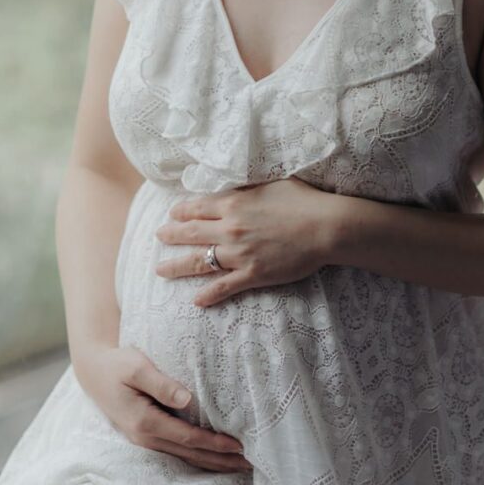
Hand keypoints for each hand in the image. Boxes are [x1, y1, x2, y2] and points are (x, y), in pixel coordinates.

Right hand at [73, 344, 252, 472]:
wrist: (93, 371)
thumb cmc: (117, 364)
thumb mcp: (136, 366)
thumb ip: (161, 384)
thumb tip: (187, 399)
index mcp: (144, 422)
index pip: (188, 438)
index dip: (214, 444)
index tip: (239, 446)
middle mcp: (145, 438)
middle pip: (190, 455)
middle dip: (220, 461)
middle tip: (250, 466)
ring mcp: (144, 440)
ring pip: (184, 457)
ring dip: (212, 462)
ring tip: (239, 467)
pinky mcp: (146, 435)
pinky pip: (177, 451)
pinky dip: (198, 456)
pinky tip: (213, 458)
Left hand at [154, 177, 338, 306]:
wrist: (325, 227)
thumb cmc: (303, 201)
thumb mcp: (270, 184)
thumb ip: (247, 189)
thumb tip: (233, 189)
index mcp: (233, 204)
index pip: (197, 208)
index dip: (181, 211)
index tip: (172, 214)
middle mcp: (230, 229)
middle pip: (190, 233)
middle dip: (170, 235)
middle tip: (158, 236)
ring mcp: (239, 254)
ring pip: (199, 261)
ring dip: (177, 266)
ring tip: (160, 270)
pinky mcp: (253, 274)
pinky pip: (224, 287)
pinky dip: (208, 295)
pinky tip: (195, 300)